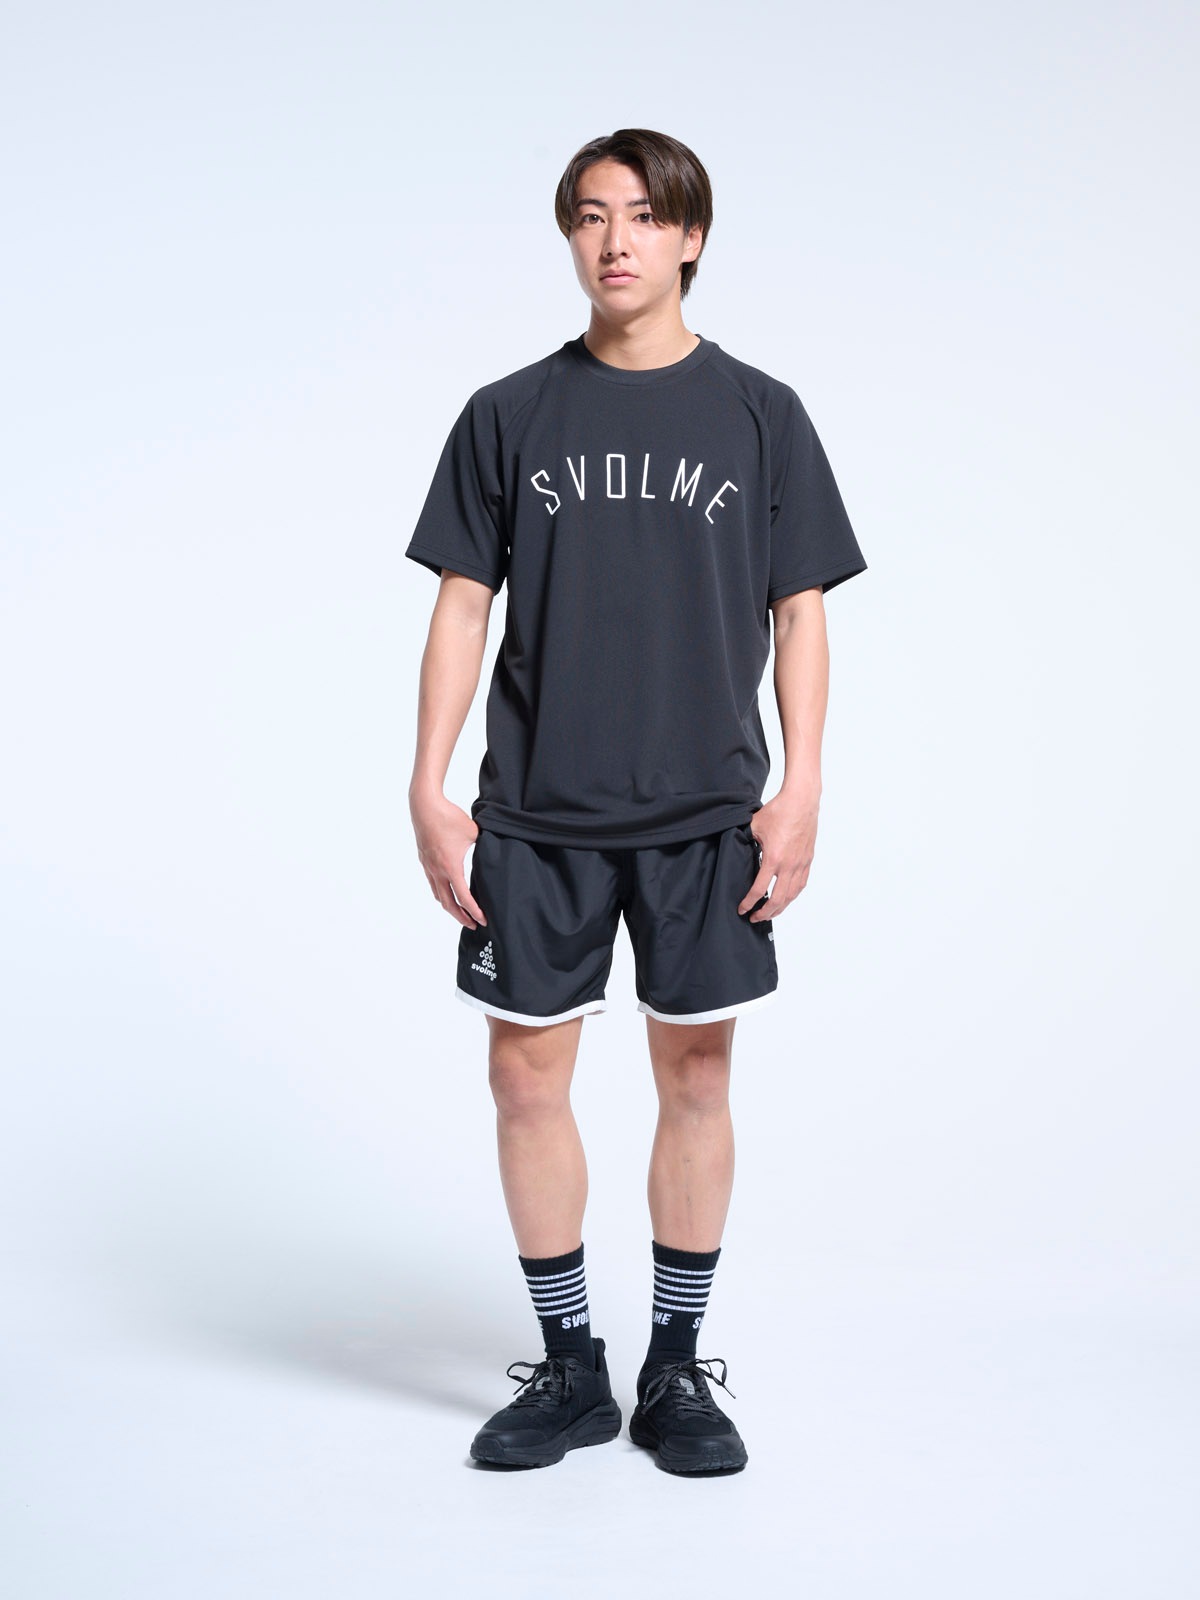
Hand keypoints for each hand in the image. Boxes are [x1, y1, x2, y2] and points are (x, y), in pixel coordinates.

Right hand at [410, 790, 487, 928]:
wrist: (425, 806)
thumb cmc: (449, 817)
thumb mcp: (474, 832)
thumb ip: (485, 844)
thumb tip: (496, 851)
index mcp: (451, 867)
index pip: (464, 898)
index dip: (474, 912)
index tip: (483, 920)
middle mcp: (437, 871)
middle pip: (448, 904)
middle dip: (461, 917)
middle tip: (474, 925)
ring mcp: (428, 867)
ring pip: (438, 895)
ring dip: (450, 907)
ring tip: (461, 913)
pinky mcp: (424, 860)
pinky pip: (433, 884)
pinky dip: (442, 894)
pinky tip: (449, 892)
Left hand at [737, 787, 819, 922]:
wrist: (802, 801)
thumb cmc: (779, 811)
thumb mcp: (754, 826)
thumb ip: (745, 841)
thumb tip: (736, 850)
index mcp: (774, 858)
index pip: (759, 889)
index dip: (749, 903)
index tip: (742, 909)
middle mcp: (789, 865)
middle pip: (778, 899)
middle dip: (765, 912)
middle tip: (754, 918)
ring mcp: (800, 864)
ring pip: (791, 895)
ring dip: (780, 908)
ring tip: (769, 912)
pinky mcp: (808, 860)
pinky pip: (801, 884)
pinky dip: (792, 896)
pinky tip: (786, 898)